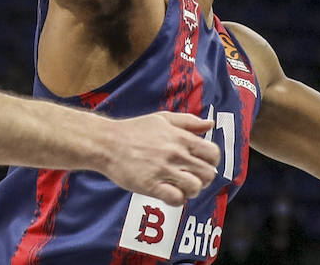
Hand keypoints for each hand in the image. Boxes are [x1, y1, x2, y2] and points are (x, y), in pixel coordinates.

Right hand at [104, 112, 219, 205]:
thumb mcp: (162, 119)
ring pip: (195, 187)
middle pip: (208, 174)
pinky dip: (176, 199)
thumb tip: (210, 125)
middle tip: (191, 177)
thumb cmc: (133, 130)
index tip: (201, 164)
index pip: (213, 153)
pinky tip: (168, 193)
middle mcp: (175, 153)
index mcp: (180, 137)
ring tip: (179, 186)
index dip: (211, 162)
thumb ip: (188, 121)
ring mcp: (163, 170)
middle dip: (203, 179)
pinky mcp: (151, 185)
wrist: (106, 143)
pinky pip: (176, 199)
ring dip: (190, 190)